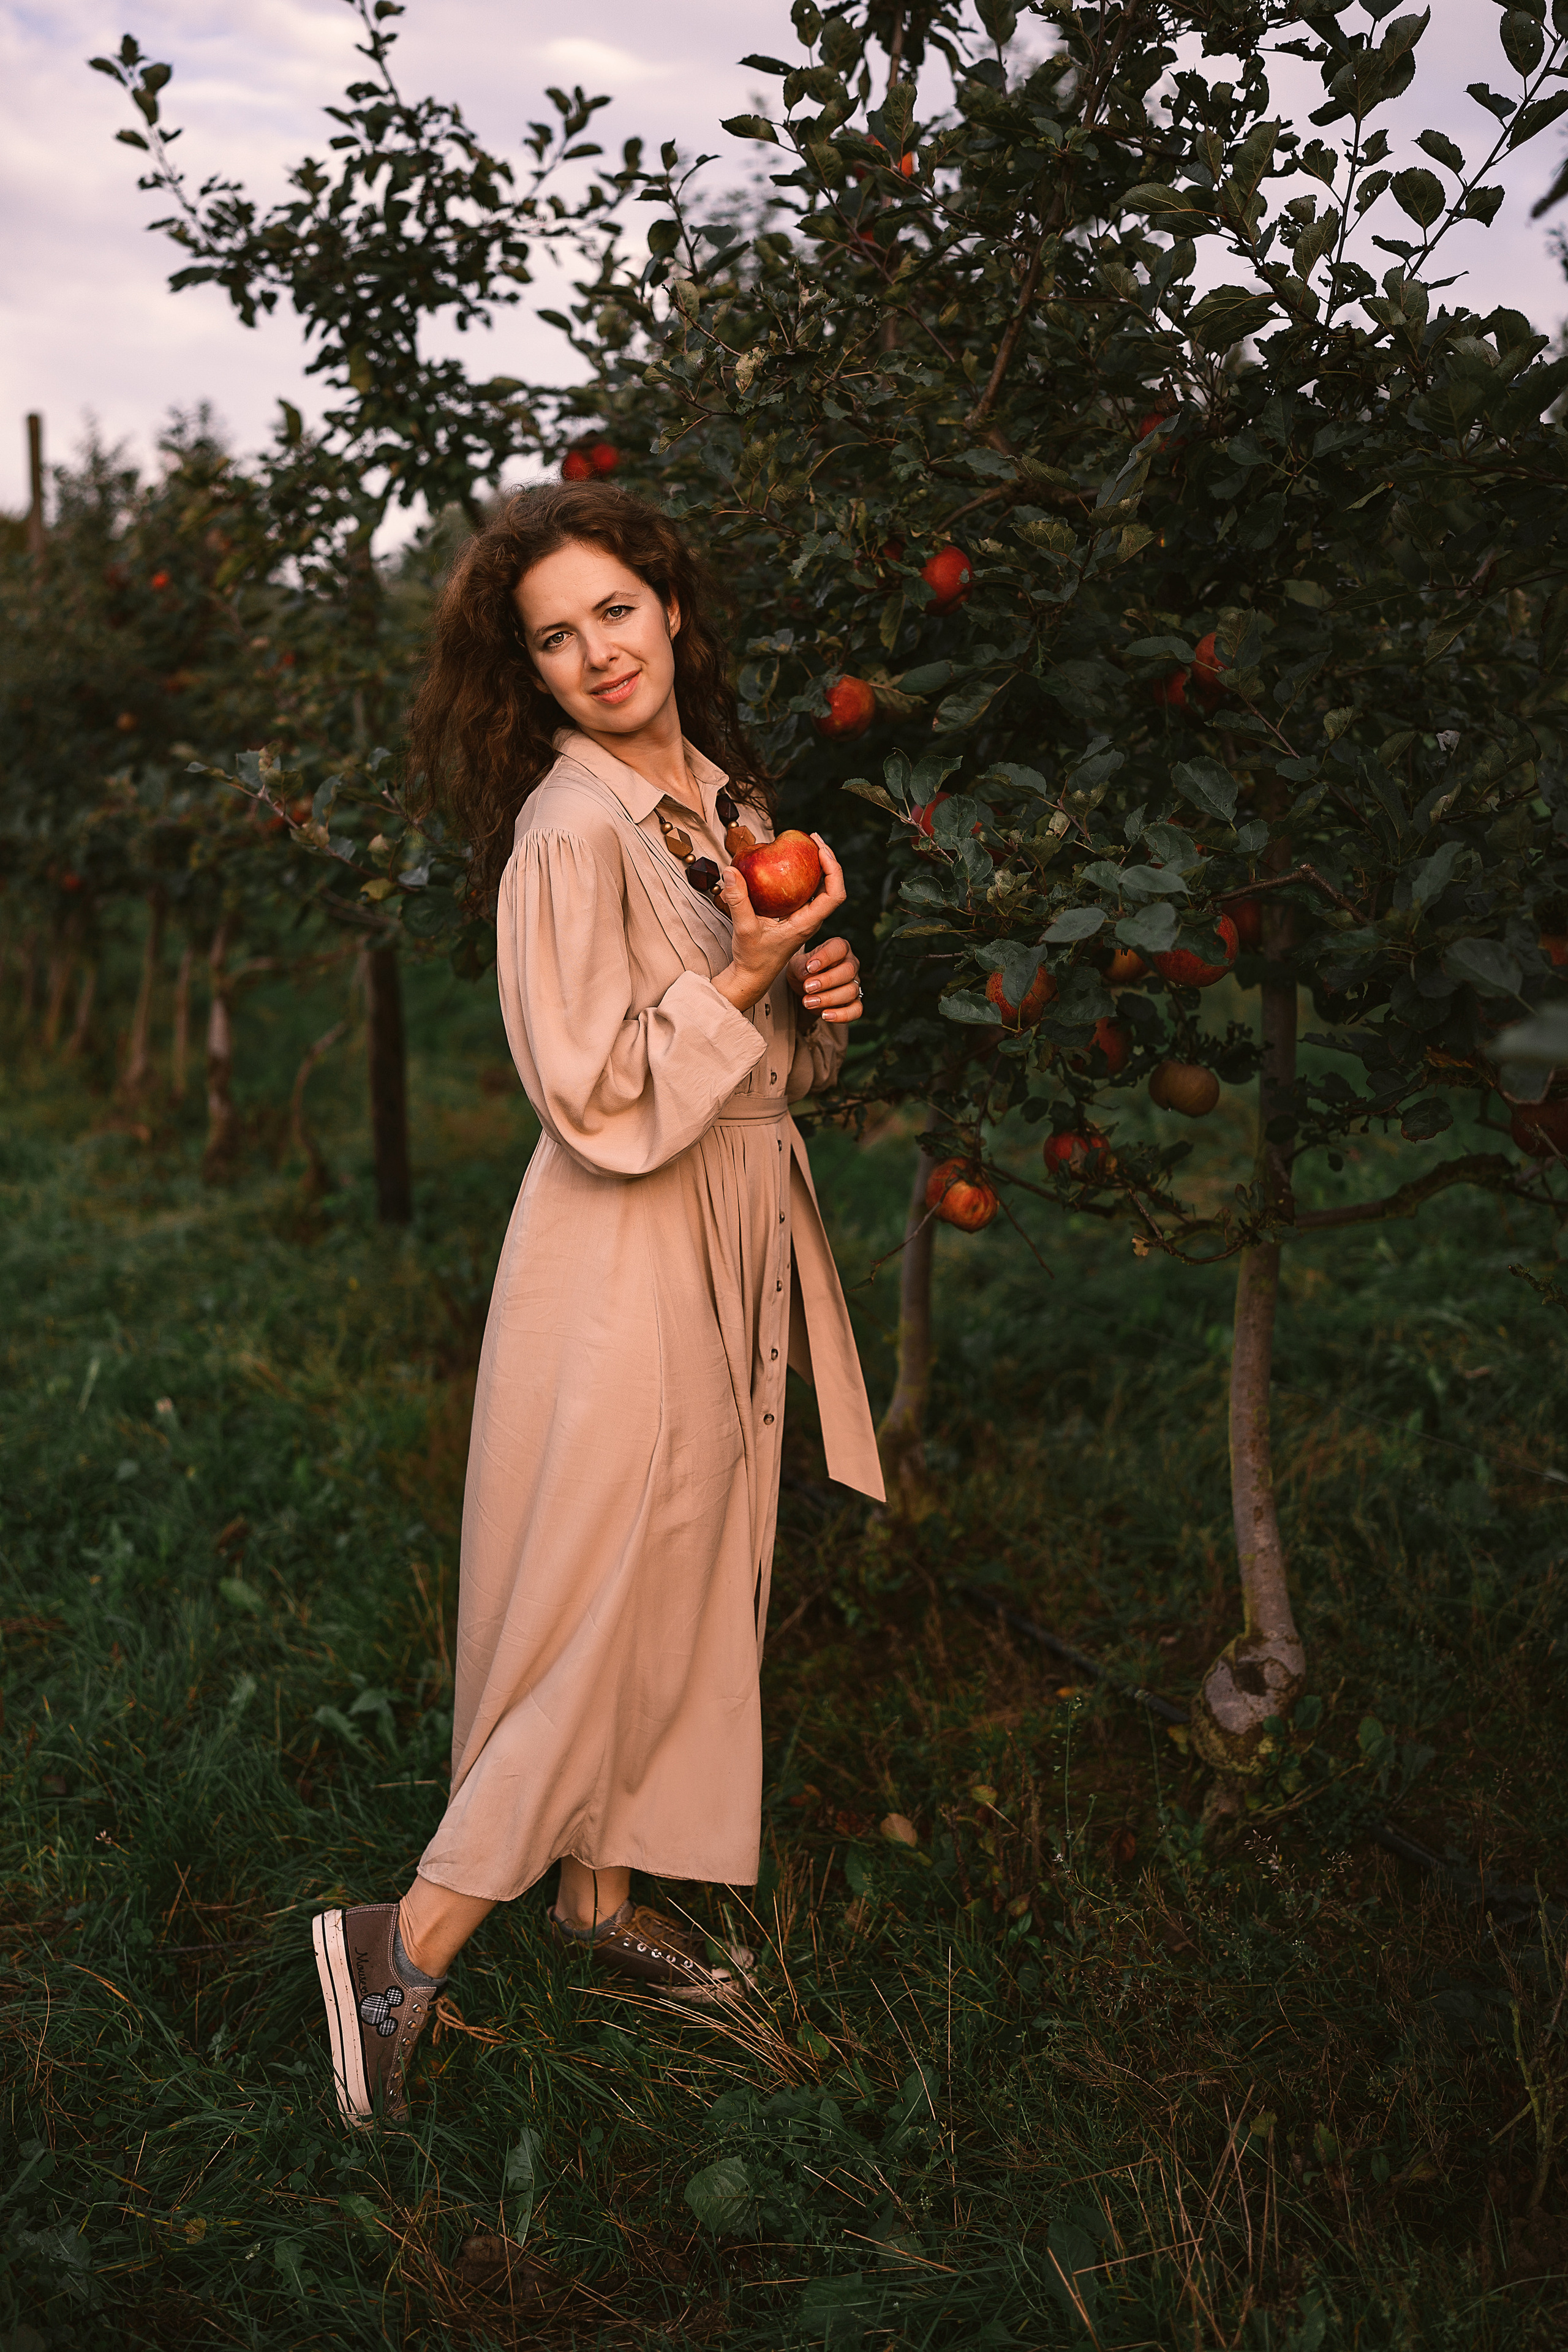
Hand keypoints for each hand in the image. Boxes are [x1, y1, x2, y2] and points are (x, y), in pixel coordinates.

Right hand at [711, 834, 847, 1016]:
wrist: (752, 975)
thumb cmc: (752, 958)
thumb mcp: (744, 928)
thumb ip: (737, 900)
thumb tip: (730, 870)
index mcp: (807, 923)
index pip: (835, 895)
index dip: (833, 870)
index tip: (820, 850)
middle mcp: (811, 919)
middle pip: (831, 886)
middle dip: (827, 859)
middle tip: (812, 838)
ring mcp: (804, 917)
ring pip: (820, 887)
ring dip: (817, 865)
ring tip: (805, 844)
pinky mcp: (795, 916)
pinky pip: (804, 891)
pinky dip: (801, 874)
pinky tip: (788, 862)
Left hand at [787, 934, 862, 1025]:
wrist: (806, 989)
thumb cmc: (803, 971)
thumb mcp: (796, 965)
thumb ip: (800, 966)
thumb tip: (807, 972)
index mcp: (839, 948)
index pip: (839, 948)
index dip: (825, 957)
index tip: (809, 967)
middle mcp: (851, 964)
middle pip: (848, 971)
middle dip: (827, 981)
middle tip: (807, 988)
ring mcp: (855, 984)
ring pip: (851, 991)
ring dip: (828, 999)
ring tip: (808, 1002)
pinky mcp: (855, 1003)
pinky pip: (856, 1010)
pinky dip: (842, 1015)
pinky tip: (824, 1016)